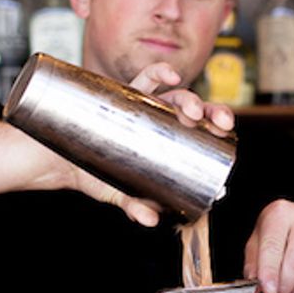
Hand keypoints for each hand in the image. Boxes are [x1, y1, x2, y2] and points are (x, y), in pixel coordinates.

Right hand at [67, 63, 234, 226]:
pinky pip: (146, 78)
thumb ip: (135, 205)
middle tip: (217, 123)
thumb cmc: (100, 175)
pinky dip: (160, 72)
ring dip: (189, 98)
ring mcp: (144, 105)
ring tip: (194, 111)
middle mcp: (160, 117)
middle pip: (193, 109)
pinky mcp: (125, 95)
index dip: (216, 121)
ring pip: (174, 93)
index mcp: (168, 136)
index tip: (226, 130)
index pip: (200, 125)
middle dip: (211, 110)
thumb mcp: (120, 194)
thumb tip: (150, 220)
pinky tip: (171, 75)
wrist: (67, 162)